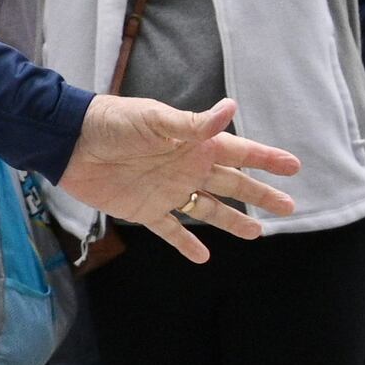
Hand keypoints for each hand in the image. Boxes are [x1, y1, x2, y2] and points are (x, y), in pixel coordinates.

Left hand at [57, 95, 301, 263]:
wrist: (69, 143)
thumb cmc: (112, 122)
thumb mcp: (154, 119)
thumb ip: (193, 123)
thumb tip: (232, 107)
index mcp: (193, 143)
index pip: (239, 152)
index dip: (266, 159)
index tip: (294, 167)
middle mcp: (186, 167)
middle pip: (232, 184)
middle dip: (260, 195)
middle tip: (289, 206)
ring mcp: (168, 190)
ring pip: (208, 210)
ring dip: (232, 222)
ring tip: (257, 234)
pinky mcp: (145, 210)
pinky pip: (171, 230)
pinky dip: (186, 244)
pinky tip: (203, 257)